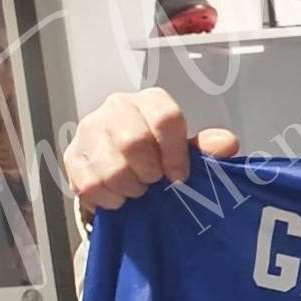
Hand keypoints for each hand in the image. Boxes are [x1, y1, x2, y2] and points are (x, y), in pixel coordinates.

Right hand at [62, 87, 239, 212]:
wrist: (119, 166)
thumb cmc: (157, 156)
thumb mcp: (184, 151)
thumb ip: (205, 149)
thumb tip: (228, 144)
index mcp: (150, 101)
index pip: (165, 117)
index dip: (175, 153)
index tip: (178, 176)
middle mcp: (117, 107)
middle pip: (133, 142)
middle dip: (148, 173)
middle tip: (153, 183)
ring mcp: (90, 129)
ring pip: (112, 168)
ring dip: (130, 189)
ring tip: (136, 189)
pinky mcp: (72, 155)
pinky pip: (91, 185)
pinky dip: (109, 199)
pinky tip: (117, 196)